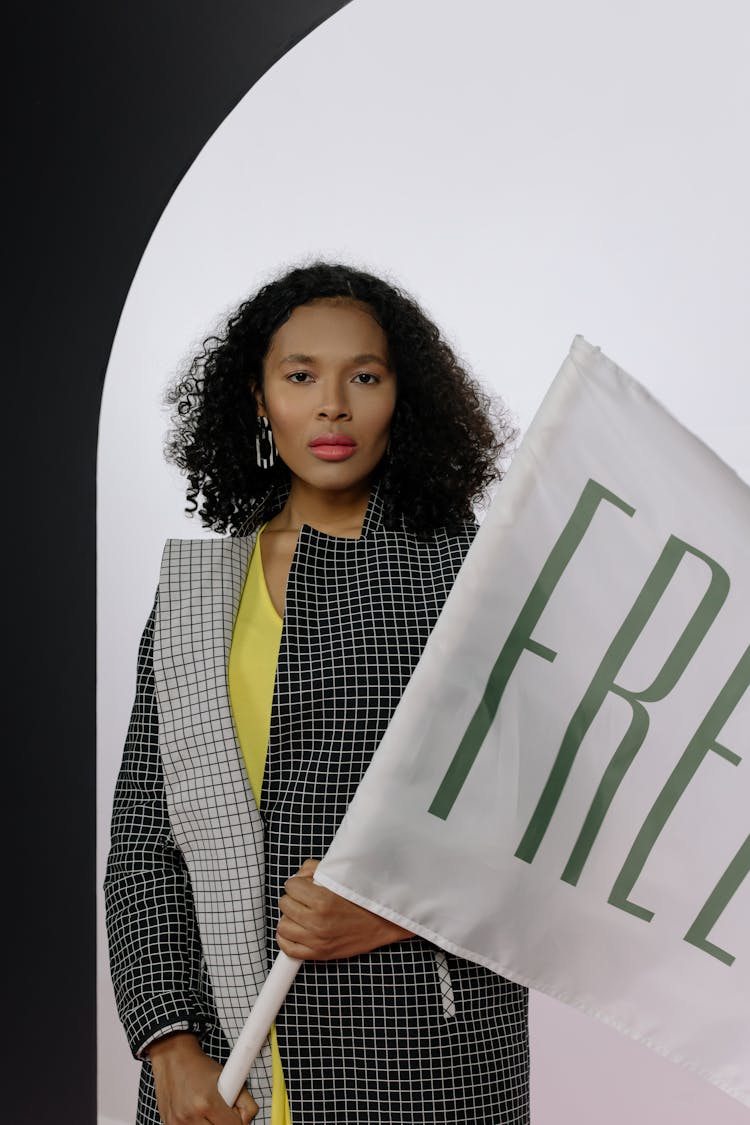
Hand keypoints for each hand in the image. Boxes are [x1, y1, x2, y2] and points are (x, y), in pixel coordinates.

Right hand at [149, 1032, 257, 1123]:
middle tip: (221, 1112)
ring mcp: (177, 1123)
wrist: (172, 1057)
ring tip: (207, 1111)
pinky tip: (195, 1114)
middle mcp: (190, 1116)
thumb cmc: (199, 1066)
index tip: (236, 1114)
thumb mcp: (227, 1075)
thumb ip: (244, 1099)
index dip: (238, 1120)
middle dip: (223, 1123)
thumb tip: (248, 1119)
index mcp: (207, 1103)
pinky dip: (196, 1124)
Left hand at [276, 858, 412, 959]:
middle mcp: (317, 922)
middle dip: (294, 898)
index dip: (298, 883)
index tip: (306, 884)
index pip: (290, 886)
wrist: (384, 921)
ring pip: (283, 925)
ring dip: (291, 917)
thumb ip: (315, 870)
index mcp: (322, 900)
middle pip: (285, 904)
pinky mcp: (319, 954)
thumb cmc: (363, 897)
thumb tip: (298, 877)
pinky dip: (288, 937)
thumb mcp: (341, 875)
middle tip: (307, 898)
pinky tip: (297, 929)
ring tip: (304, 913)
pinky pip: (288, 948)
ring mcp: (317, 941)